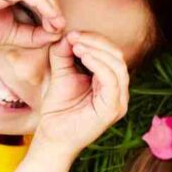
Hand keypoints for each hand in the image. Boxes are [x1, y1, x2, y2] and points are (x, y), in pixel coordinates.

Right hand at [0, 0, 63, 48]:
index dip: (52, 3)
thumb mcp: (10, 35)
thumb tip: (57, 34)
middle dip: (55, 2)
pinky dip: (41, 3)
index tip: (57, 26)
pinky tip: (47, 19)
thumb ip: (33, 34)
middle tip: (59, 25)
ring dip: (51, 4)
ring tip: (56, 24)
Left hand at [33, 32, 129, 154]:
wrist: (52, 138)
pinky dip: (98, 64)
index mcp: (110, 82)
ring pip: (117, 65)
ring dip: (97, 51)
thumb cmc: (58, 110)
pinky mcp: (113, 109)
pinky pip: (112, 80)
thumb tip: (68, 35)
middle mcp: (119, 91)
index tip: (72, 34)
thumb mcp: (60, 74)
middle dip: (96, 42)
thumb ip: (63, 54)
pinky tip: (83, 57)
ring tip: (77, 46)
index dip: (94, 39)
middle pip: (117, 56)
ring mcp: (119, 101)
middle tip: (74, 37)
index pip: (111, 53)